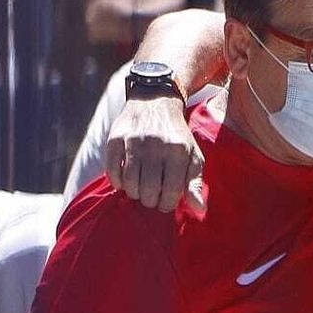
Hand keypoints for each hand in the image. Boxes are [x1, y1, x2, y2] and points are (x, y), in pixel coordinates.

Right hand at [104, 92, 204, 211]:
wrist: (155, 102)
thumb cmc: (177, 137)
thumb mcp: (193, 156)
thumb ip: (196, 184)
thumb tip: (199, 210)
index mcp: (179, 151)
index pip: (171, 192)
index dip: (167, 204)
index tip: (166, 201)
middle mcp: (156, 145)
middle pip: (149, 191)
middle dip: (151, 200)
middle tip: (152, 195)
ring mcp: (134, 141)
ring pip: (130, 184)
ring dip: (134, 193)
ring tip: (140, 188)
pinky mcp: (116, 139)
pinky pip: (112, 172)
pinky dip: (118, 182)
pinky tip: (126, 179)